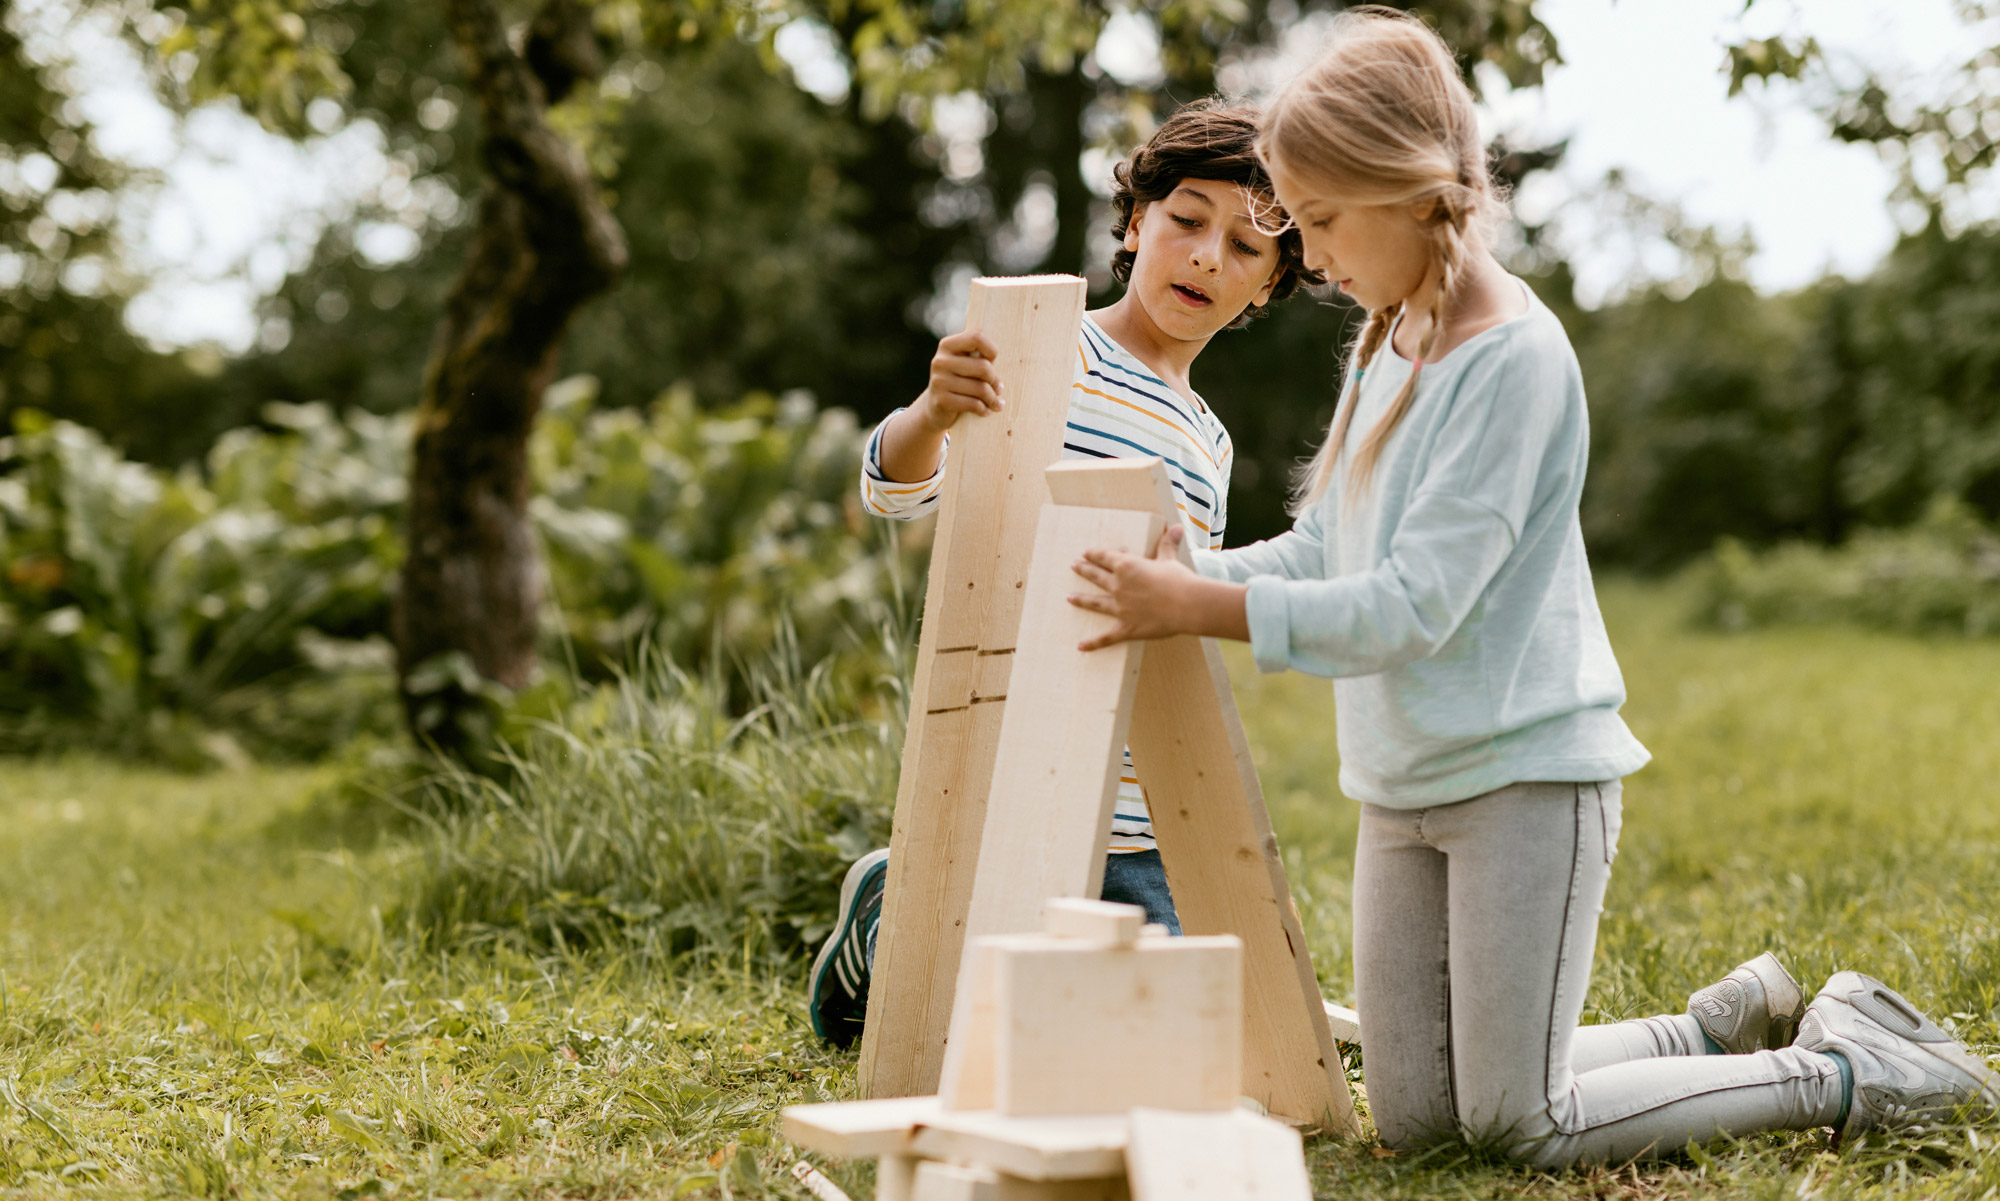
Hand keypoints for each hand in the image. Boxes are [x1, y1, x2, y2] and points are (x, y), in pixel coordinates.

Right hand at [917, 331, 1003, 430]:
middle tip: (999, 388)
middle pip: (983, 366)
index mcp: (947, 345)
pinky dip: (984, 409)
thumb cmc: (959, 381)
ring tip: (997, 403)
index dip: (991, 350)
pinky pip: (974, 404)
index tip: (993, 362)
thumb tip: (995, 359)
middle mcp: (940, 361)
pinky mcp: (942, 400)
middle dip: (995, 380)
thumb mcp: (965, 364)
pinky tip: (987, 411)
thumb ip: (978, 356)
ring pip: (981, 388)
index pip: (977, 337)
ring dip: (993, 398)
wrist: (935, 407)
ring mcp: (939, 381)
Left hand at [1068, 526, 1195, 649]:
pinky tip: (1080, 646)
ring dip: (1082, 599)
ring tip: (1069, 597)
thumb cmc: (1180, 580)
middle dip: (1083, 570)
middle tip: (1073, 566)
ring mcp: (1120, 608)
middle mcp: (1118, 586)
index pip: (1105, 557)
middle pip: (1096, 576)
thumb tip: (1177, 527)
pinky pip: (1107, 637)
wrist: (1188, 606)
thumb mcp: (1170, 559)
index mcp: (1127, 566)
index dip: (1093, 554)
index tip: (1085, 553)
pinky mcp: (1127, 627)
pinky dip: (1093, 643)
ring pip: (1095, 603)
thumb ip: (1168, 544)